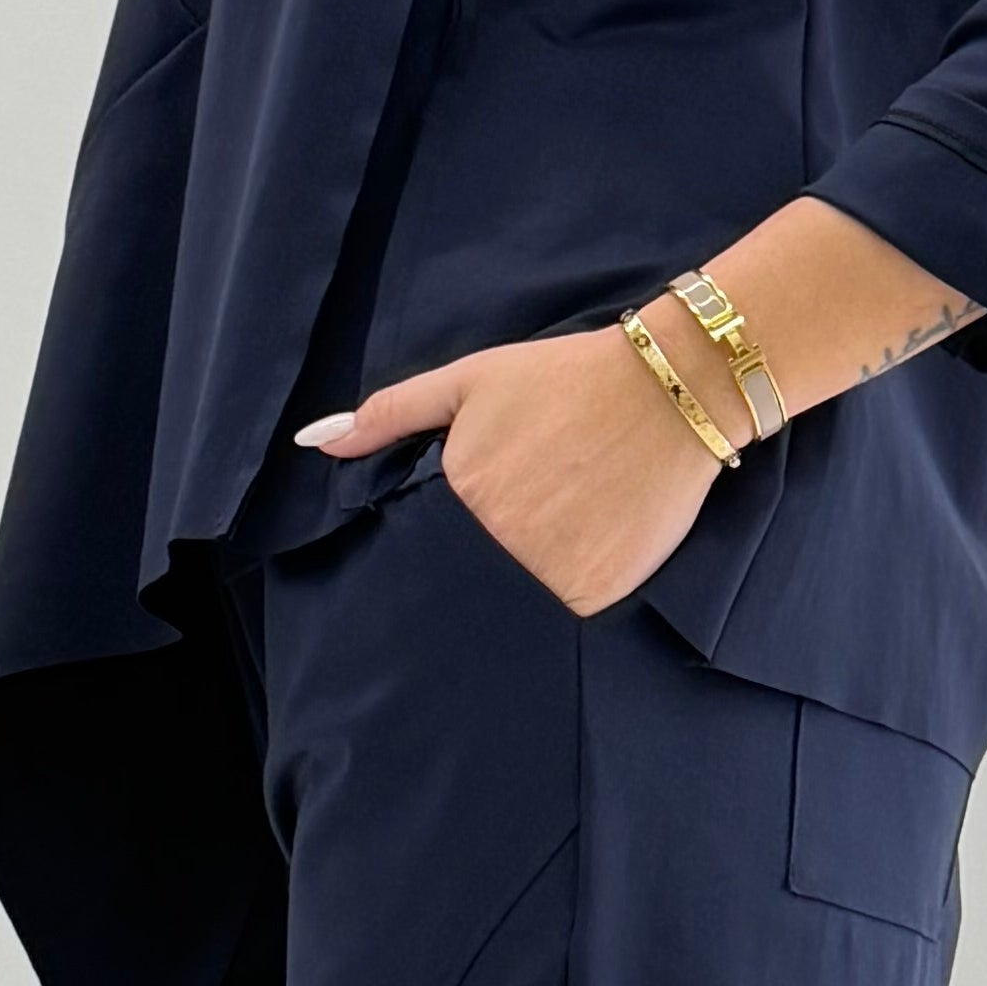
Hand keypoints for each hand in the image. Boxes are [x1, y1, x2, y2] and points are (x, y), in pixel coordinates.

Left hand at [293, 323, 725, 614]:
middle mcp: (497, 542)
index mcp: (460, 495)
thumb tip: (317, 443)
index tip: (511, 494)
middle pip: (484, 569)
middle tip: (554, 497)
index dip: (472, 521)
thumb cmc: (566, 378)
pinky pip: (577, 607)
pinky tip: (607, 533)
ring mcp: (548, 573)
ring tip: (583, 509)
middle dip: (511, 542)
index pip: (440, 539)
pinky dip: (589, 580)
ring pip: (528, 593)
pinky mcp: (596, 593)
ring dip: (548, 566)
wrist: (669, 388)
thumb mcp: (472, 381)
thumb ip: (392, 413)